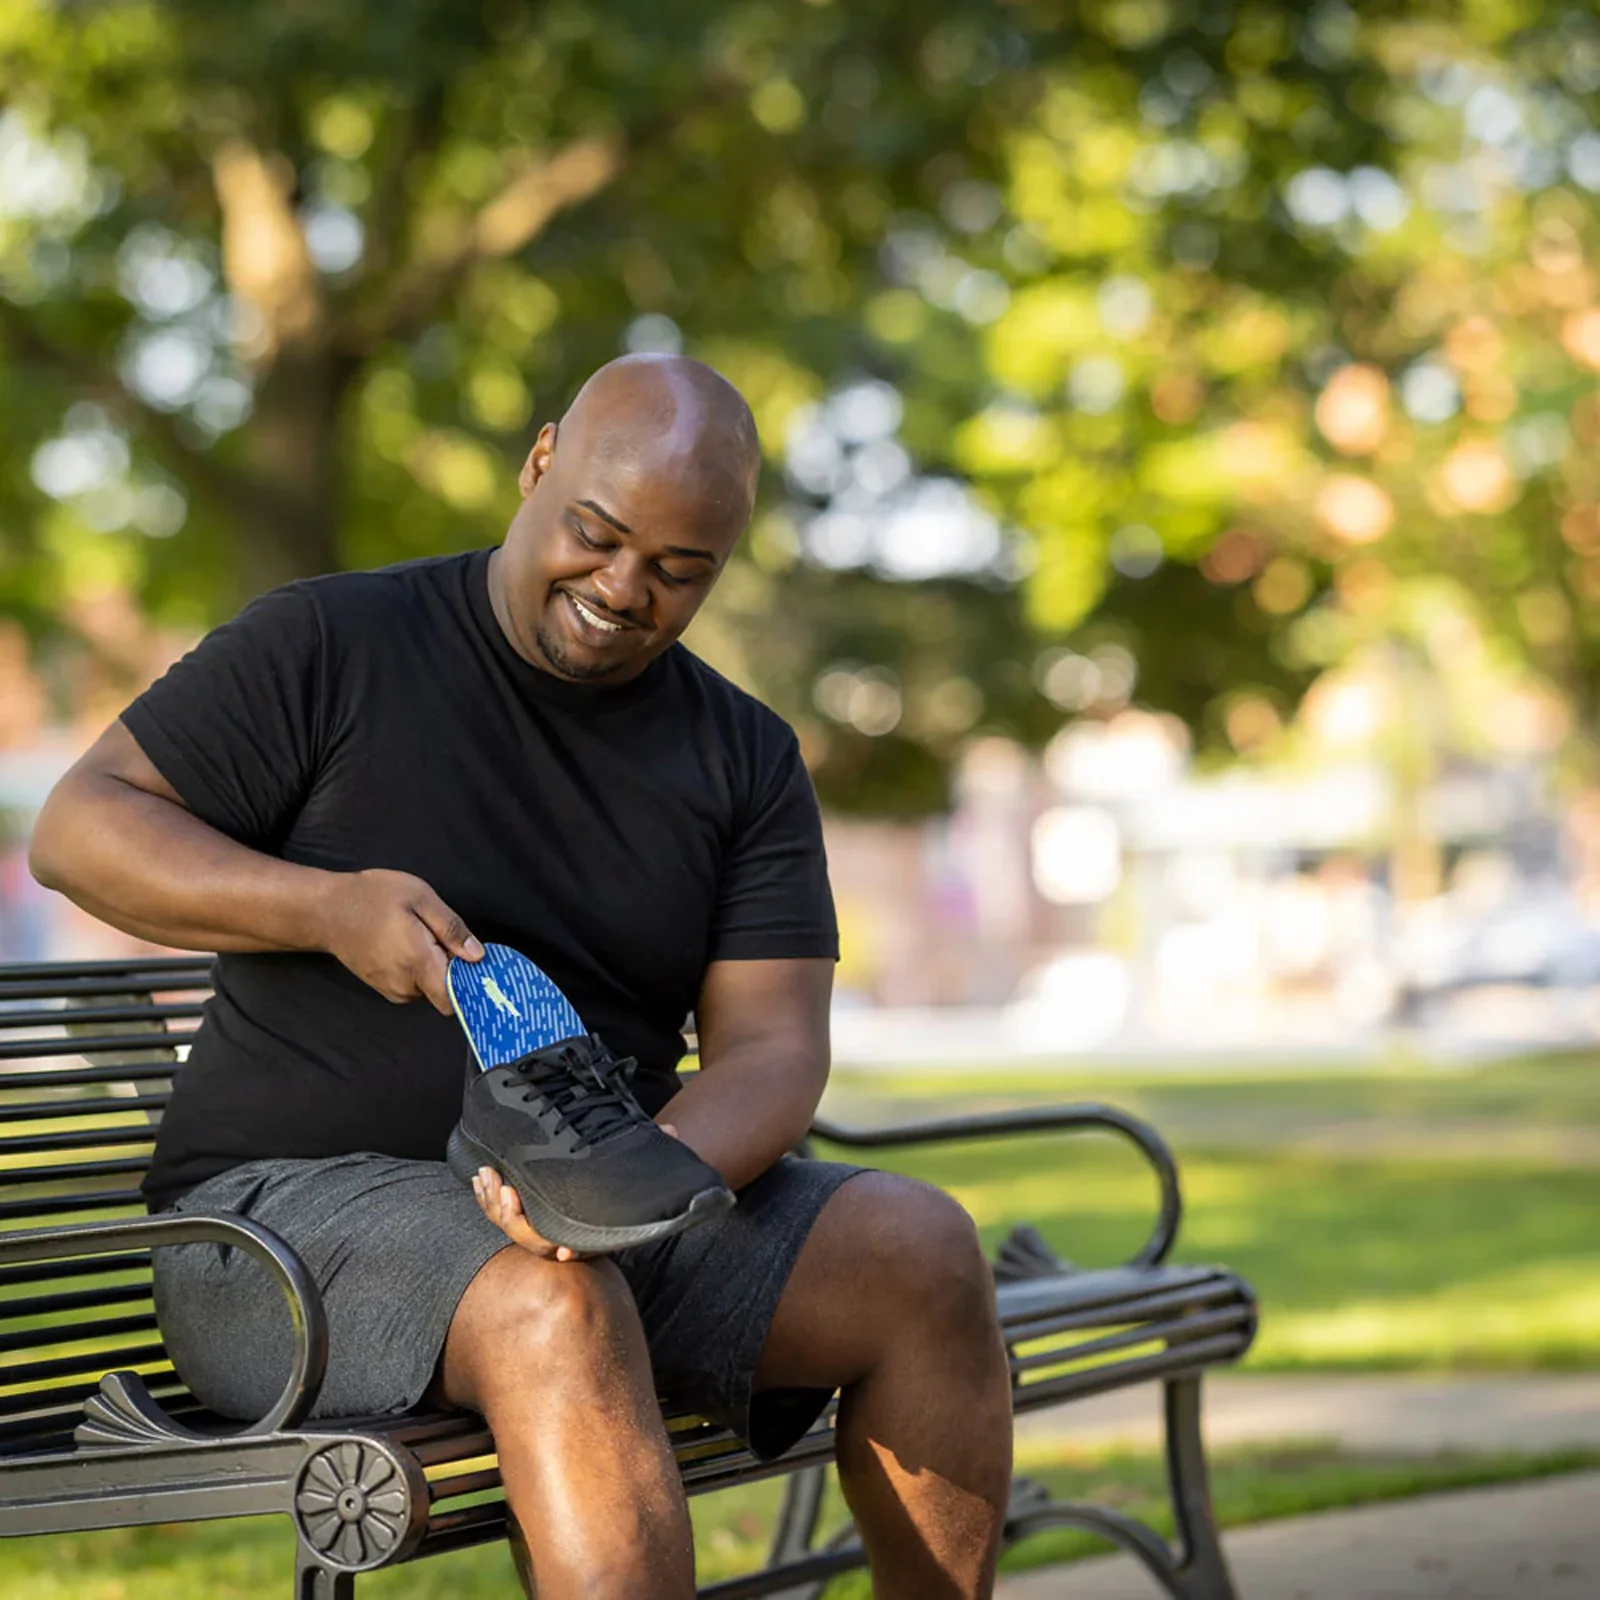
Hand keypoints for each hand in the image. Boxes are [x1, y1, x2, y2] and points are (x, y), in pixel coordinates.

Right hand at [316, 867, 481, 1014]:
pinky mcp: (381, 986)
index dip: (469, 984)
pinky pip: (412, 985)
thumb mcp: (420, 898)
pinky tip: (406, 944)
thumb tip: (477, 955)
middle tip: (440, 936)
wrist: (325, 910)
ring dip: (433, 968)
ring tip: (419, 936)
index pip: (453, 999)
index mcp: (418, 963)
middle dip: (451, 969)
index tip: (475, 964)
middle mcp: (404, 985)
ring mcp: (390, 989)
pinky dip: (417, 969)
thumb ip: (451, 929)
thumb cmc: (373, 898)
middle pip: (444, 992)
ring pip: (428, 988)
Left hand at [469, 1127, 681, 1262]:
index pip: (583, 1247)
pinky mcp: (527, 1211)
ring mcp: (545, 1224)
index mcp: (593, 1228)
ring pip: (514, 1228)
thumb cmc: (625, 1174)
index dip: (573, 1250)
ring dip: (495, 1205)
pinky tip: (482, 1180)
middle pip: (536, 1242)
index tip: (565, 1251)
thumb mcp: (641, 1161)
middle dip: (515, 1219)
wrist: (612, 1184)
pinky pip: (502, 1214)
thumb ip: (655, 1147)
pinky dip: (489, 1200)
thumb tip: (671, 1131)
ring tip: (488, 1176)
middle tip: (507, 1188)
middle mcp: (567, 1233)